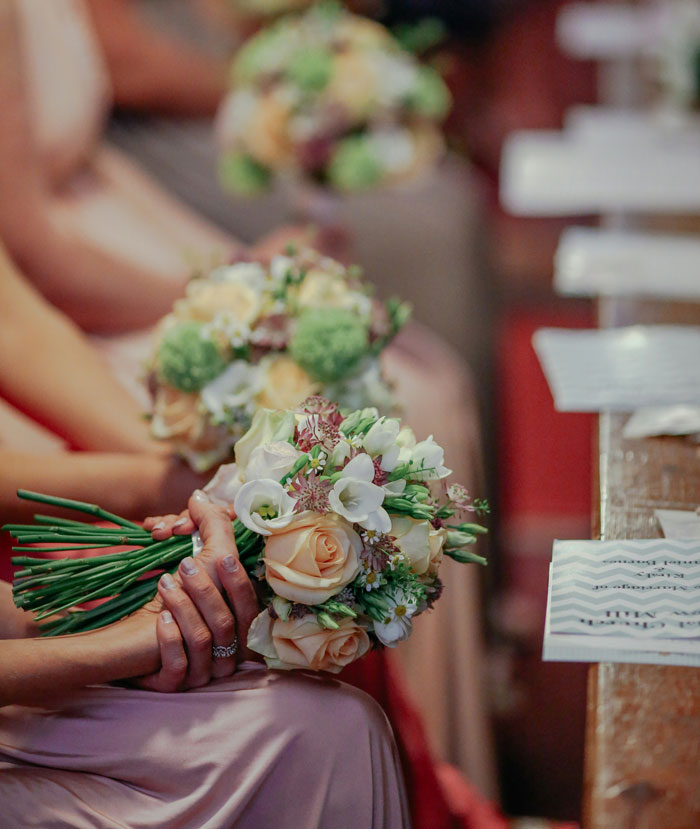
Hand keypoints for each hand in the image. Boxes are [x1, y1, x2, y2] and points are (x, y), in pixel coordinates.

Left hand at [133, 492, 259, 690]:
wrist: (120, 637)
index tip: (223, 557)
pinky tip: (159, 621)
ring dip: (186, 609)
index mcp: (237, 628)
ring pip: (206, 645)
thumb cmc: (164, 596)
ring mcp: (201, 674)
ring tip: (164, 584)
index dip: (239, 583)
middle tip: (184, 564)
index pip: (250, 609)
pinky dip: (171, 642)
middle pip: (230, 627)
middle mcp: (225, 655)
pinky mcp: (174, 686)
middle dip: (209, 591)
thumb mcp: (190, 563)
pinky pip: (181, 670)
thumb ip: (205, 530)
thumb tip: (198, 494)